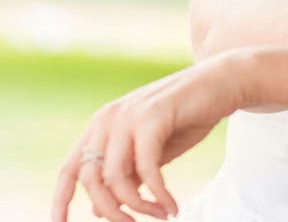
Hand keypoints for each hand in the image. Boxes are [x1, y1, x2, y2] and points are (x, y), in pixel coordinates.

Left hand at [52, 54, 241, 221]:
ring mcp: (129, 115)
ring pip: (116, 179)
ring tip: (162, 215)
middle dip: (112, 212)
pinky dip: (159, 194)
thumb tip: (99, 210)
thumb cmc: (189, 116)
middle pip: (91, 180)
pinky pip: (146, 170)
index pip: (70, 169)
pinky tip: (173, 206)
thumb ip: (127, 174)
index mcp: (103, 123)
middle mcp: (108, 117)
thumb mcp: (153, 151)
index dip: (60, 201)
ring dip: (139, 207)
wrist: (224, 82)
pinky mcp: (152, 118)